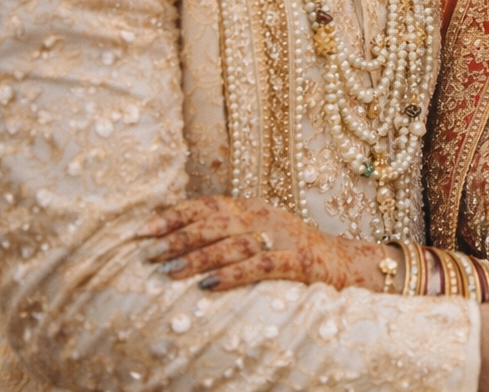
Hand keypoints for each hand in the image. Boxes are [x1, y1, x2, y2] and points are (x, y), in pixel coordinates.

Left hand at [140, 196, 388, 291]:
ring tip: (170, 272)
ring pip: (234, 243)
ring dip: (199, 257)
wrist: (344, 263)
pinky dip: (232, 274)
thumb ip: (229, 231)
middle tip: (150, 255)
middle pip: (216, 222)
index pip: (209, 204)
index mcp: (254, 207)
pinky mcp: (298, 261)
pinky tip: (209, 286)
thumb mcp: (261, 232)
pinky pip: (260, 266)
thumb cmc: (293, 251)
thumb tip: (178, 240)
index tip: (144, 230)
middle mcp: (266, 217)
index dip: (175, 214)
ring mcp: (283, 238)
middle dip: (179, 237)